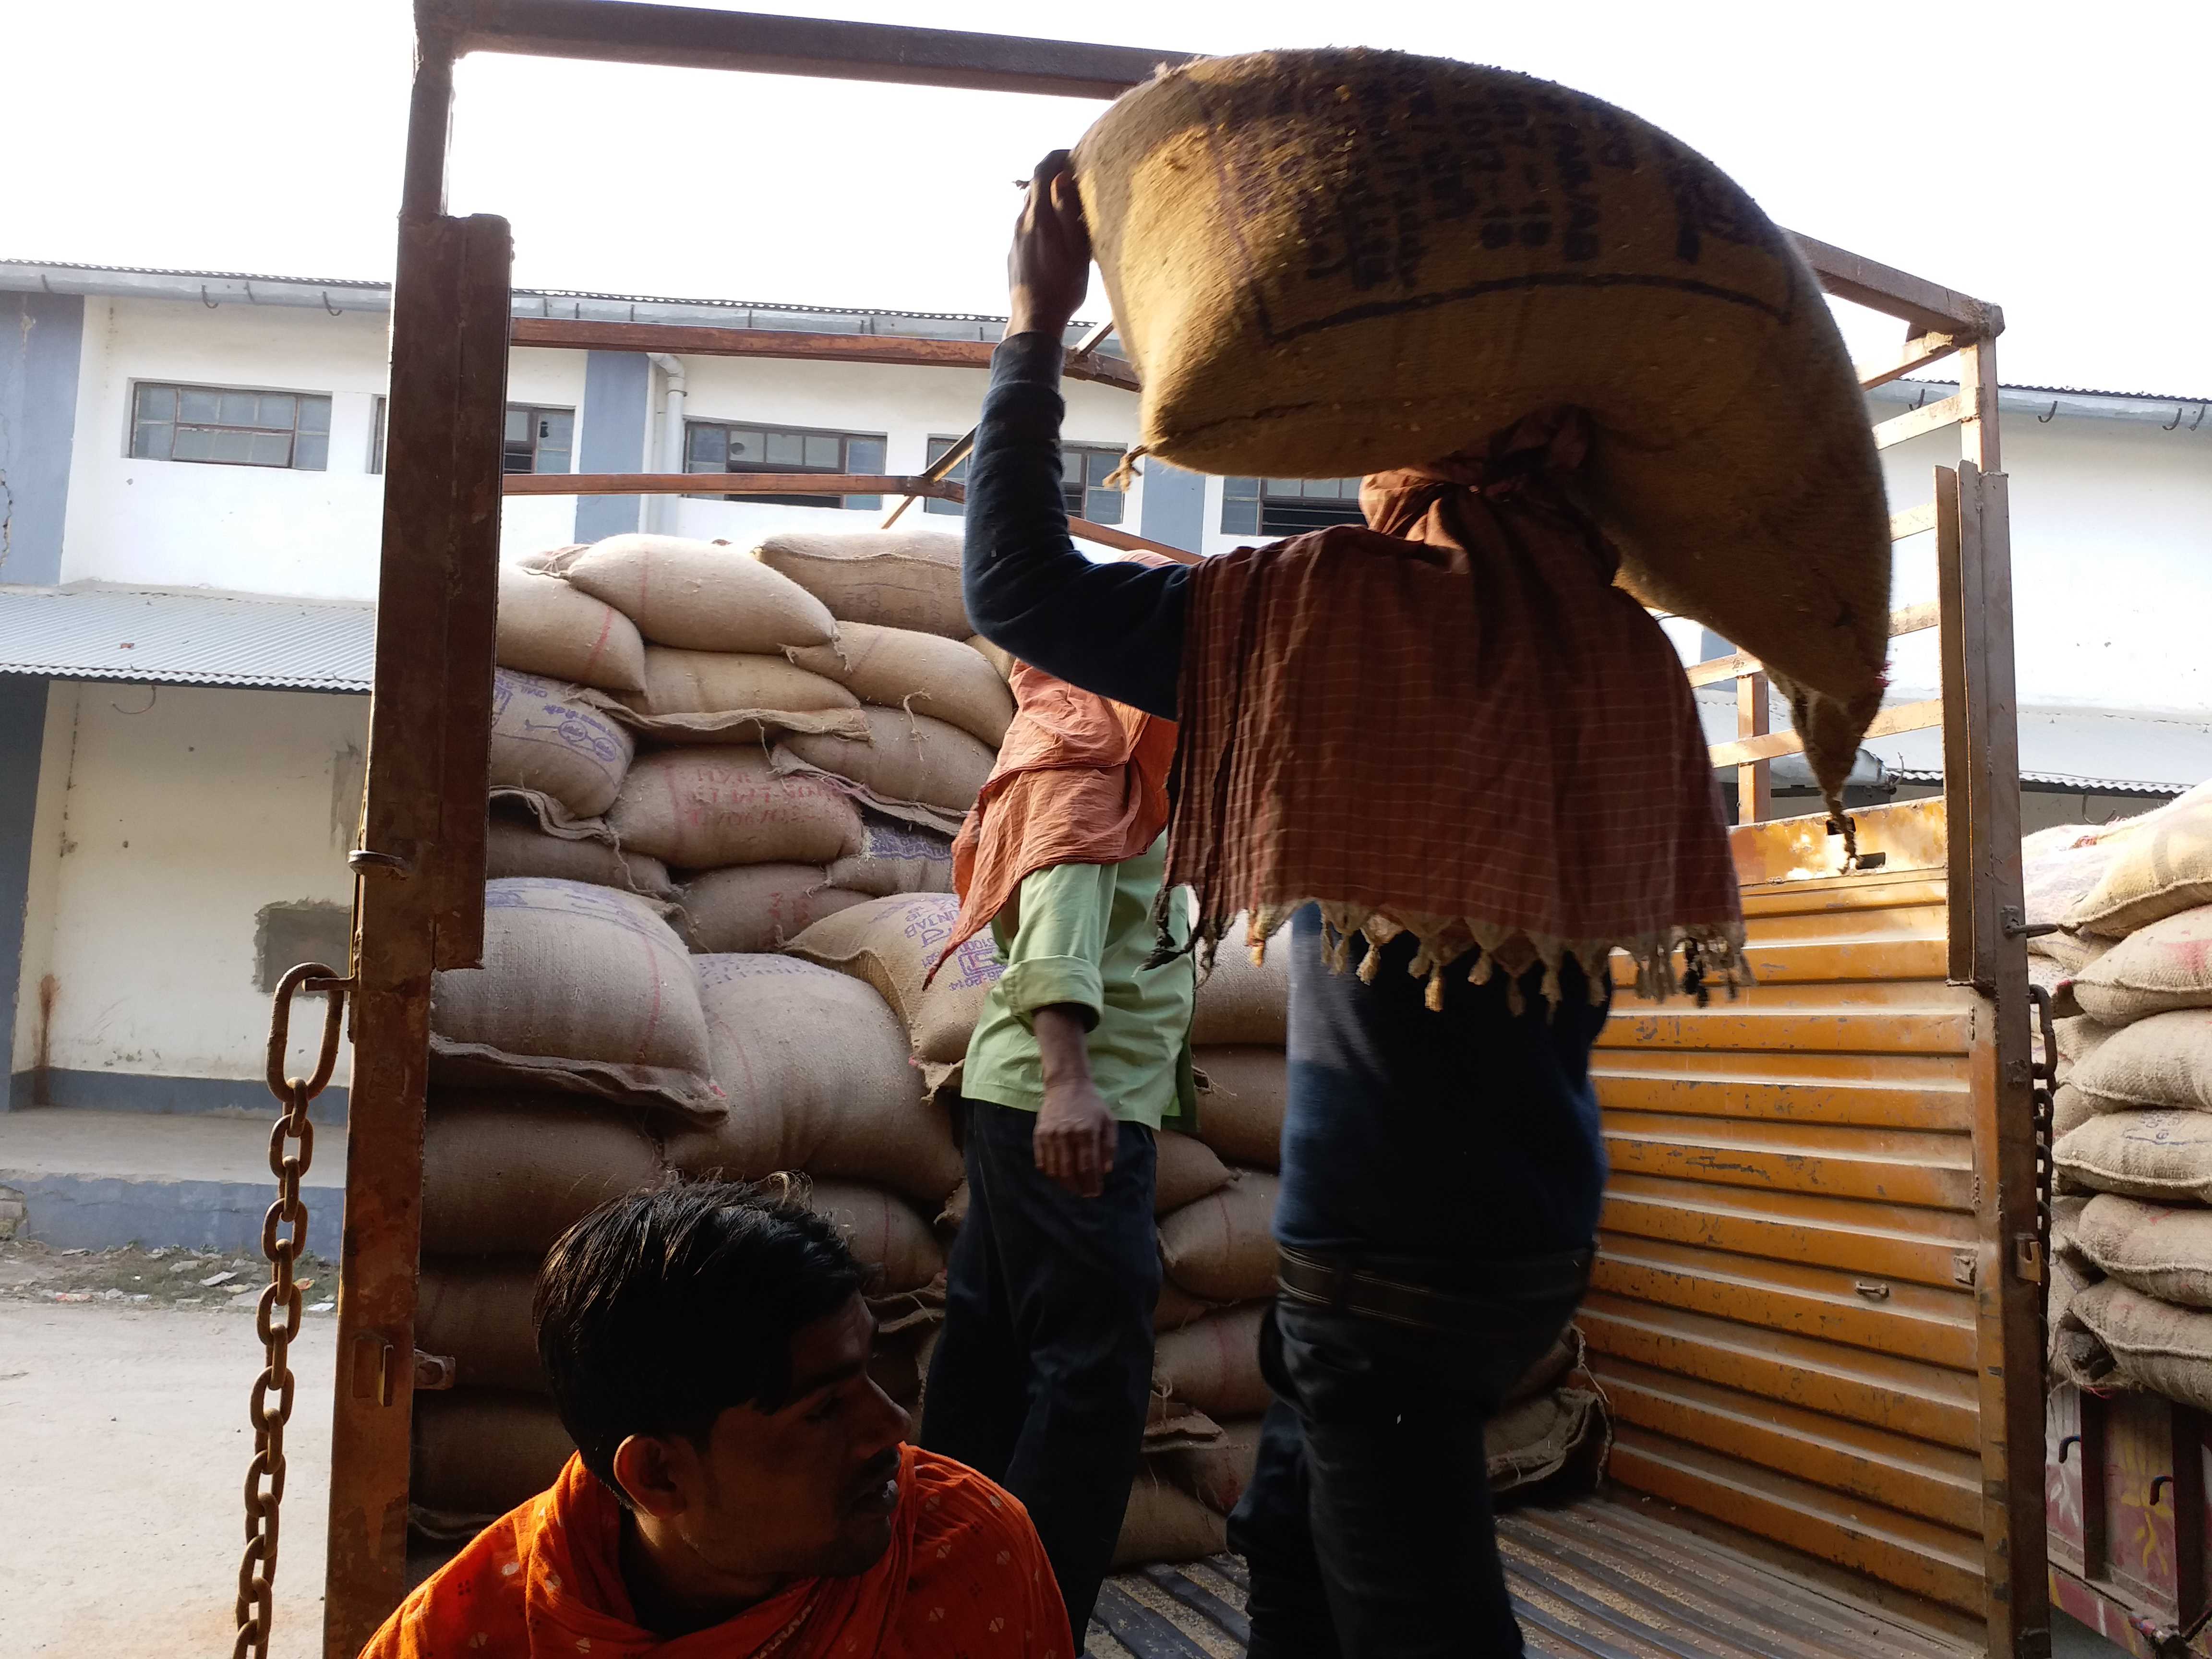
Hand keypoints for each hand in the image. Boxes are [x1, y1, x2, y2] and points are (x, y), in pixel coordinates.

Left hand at [1006, 149, 1090, 340]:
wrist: (1033, 321)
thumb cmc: (1062, 288)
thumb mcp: (1076, 248)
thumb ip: (1068, 210)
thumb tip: (1063, 177)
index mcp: (1037, 217)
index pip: (1042, 170)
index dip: (1057, 156)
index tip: (1075, 154)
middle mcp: (1021, 223)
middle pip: (1035, 187)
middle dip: (1055, 177)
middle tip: (1079, 181)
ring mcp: (1014, 239)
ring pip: (1031, 208)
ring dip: (1049, 202)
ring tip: (1071, 211)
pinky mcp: (1014, 254)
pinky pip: (1028, 227)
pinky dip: (1043, 220)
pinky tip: (1058, 238)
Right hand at [1034, 1074, 1117, 1198]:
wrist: (1066, 1085)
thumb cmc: (1091, 1104)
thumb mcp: (1108, 1121)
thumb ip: (1109, 1146)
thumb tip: (1105, 1171)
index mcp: (1086, 1132)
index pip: (1088, 1166)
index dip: (1091, 1183)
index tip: (1095, 1193)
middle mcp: (1067, 1135)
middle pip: (1069, 1172)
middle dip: (1078, 1187)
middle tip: (1084, 1194)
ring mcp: (1050, 1135)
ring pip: (1054, 1169)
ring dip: (1063, 1183)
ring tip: (1072, 1188)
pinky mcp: (1039, 1134)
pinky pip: (1041, 1161)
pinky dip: (1049, 1173)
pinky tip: (1058, 1176)